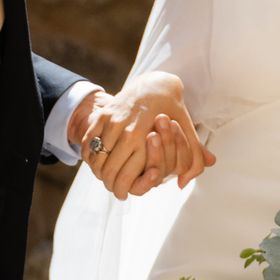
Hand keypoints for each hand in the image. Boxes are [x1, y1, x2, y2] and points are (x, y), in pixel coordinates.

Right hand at [73, 72, 215, 198]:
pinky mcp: (103, 114)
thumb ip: (192, 162)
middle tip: (112, 187)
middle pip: (109, 171)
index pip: (126, 178)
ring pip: (97, 158)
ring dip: (98, 171)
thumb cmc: (173, 113)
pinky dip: (88, 155)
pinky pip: (88, 142)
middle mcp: (127, 132)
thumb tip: (182, 184)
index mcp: (147, 141)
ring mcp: (113, 122)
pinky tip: (95, 160)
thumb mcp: (187, 137)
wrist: (156, 85)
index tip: (123, 194)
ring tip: (104, 175)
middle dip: (109, 184)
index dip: (122, 191)